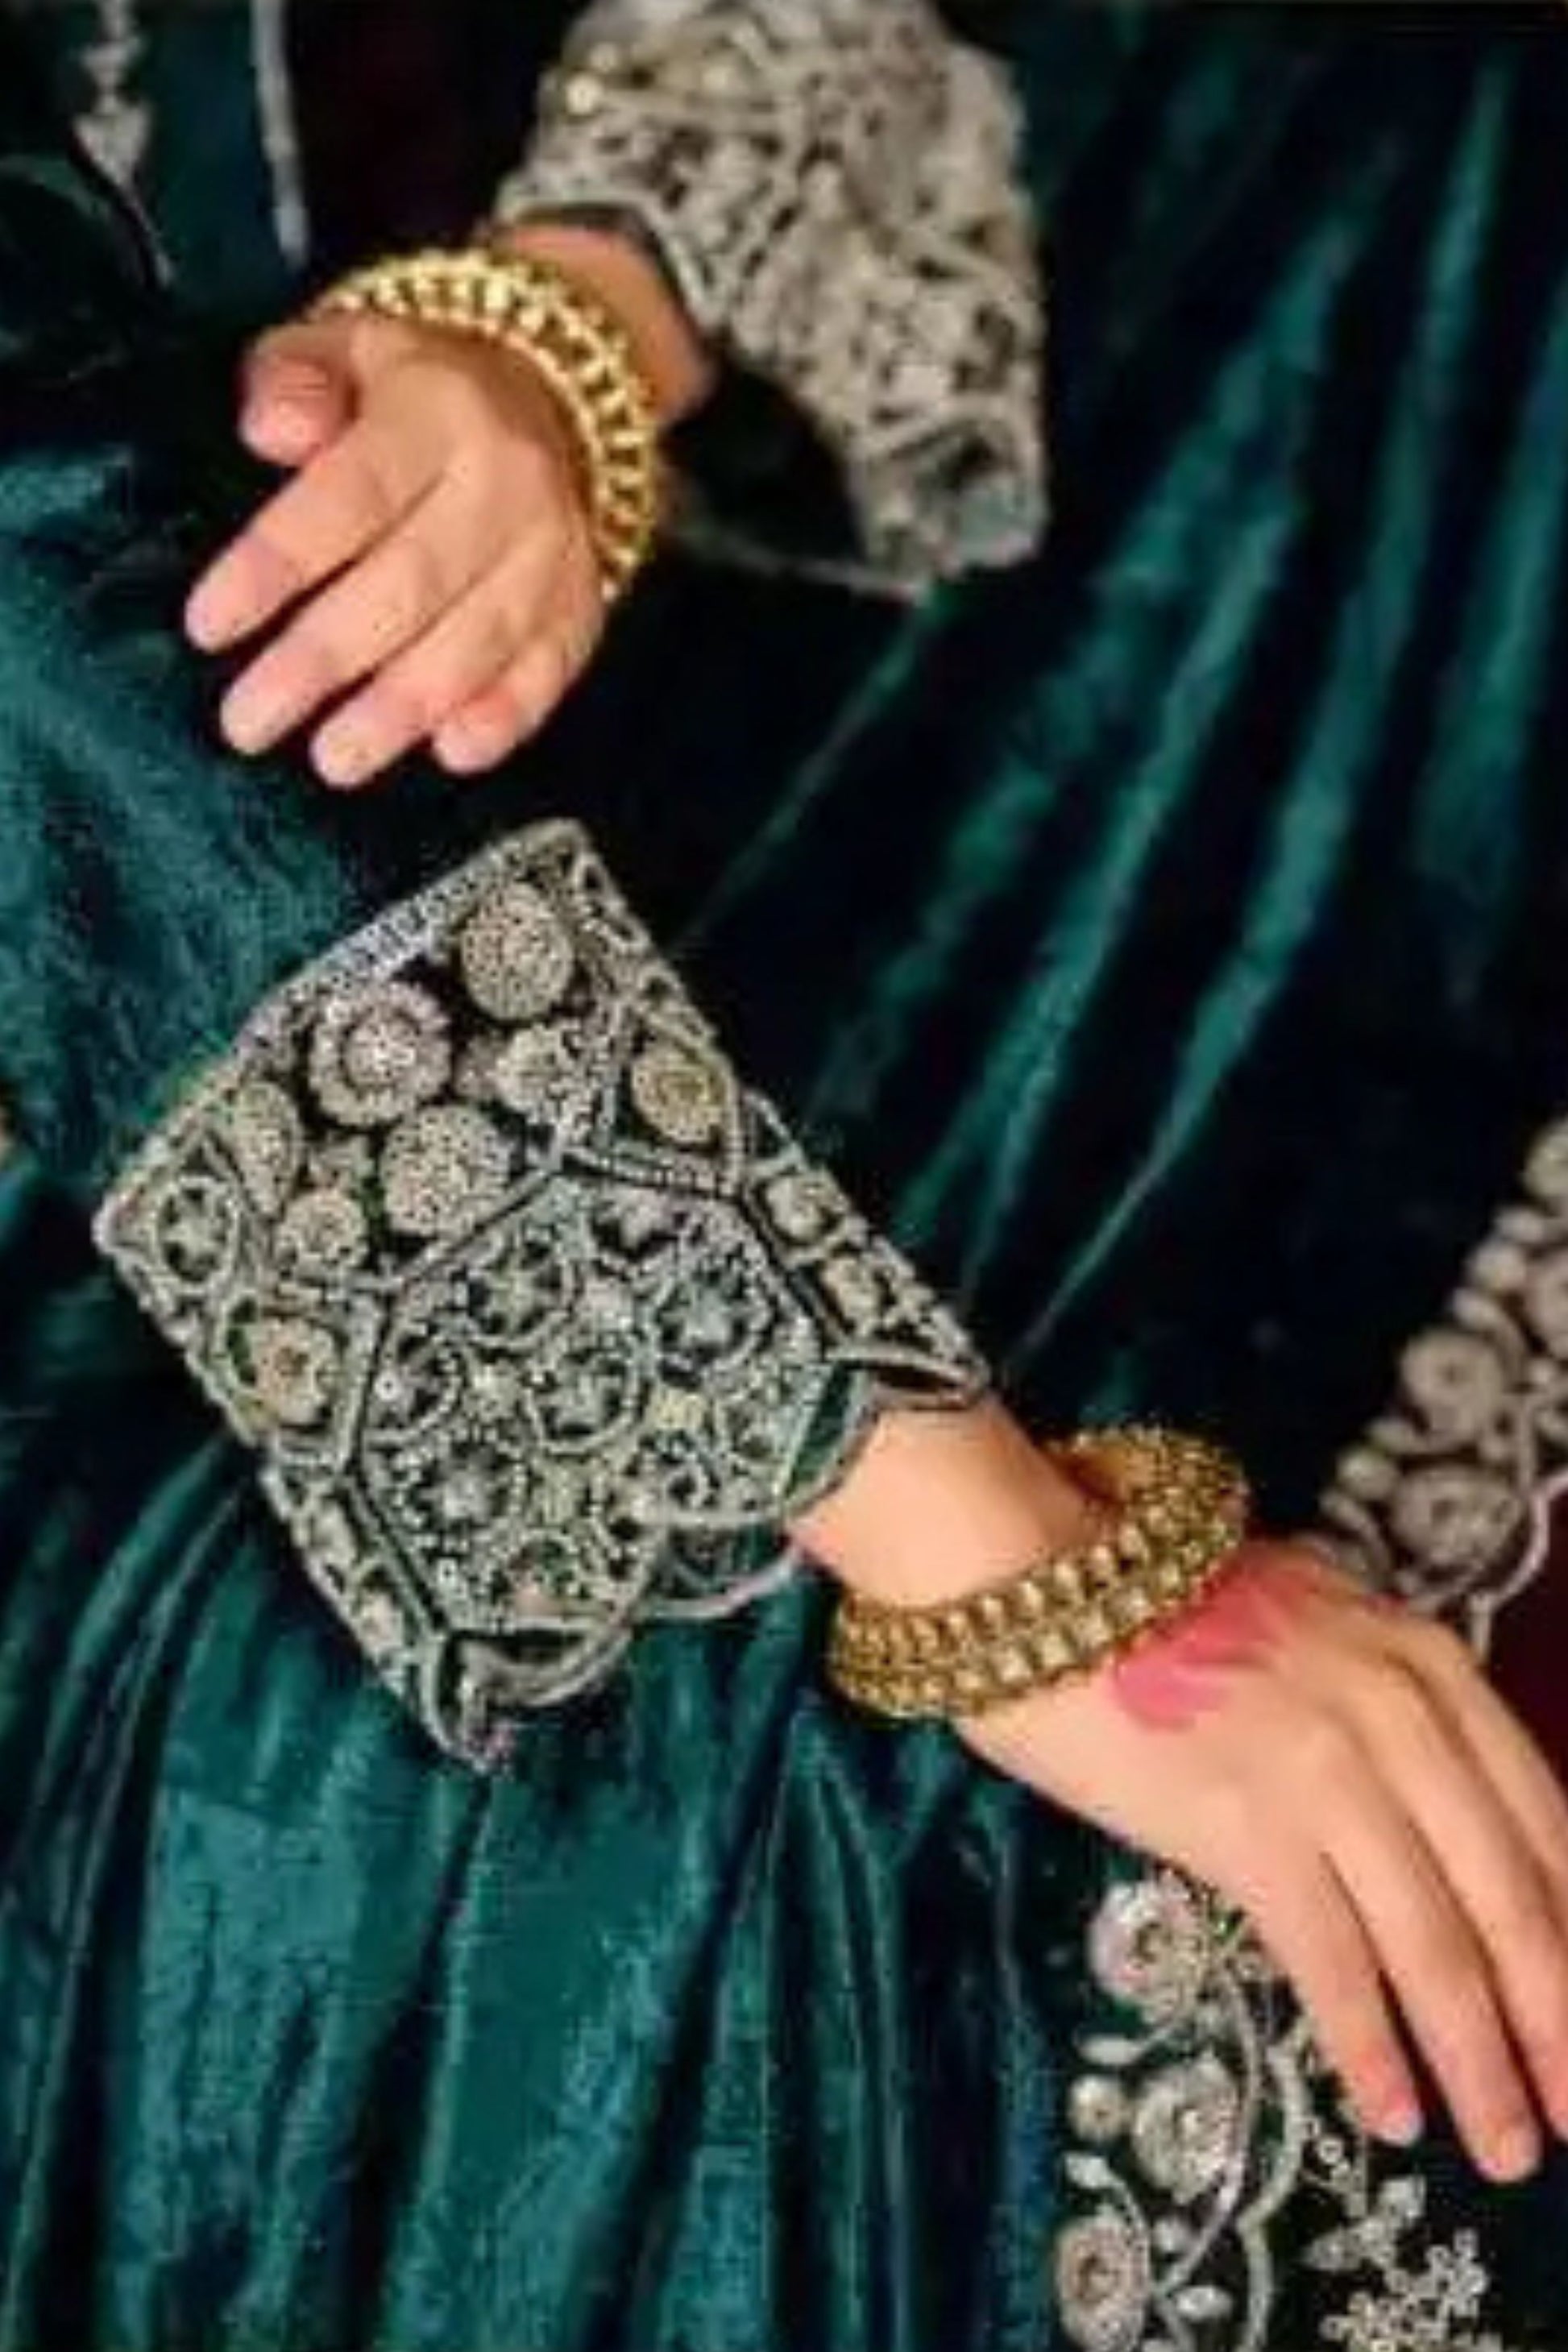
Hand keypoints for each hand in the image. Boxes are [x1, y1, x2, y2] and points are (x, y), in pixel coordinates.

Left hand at [184, 308, 604, 786]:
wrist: (557, 394)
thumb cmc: (420, 388)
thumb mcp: (346, 345)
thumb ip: (294, 379)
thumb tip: (269, 431)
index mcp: (436, 412)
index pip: (349, 496)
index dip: (276, 566)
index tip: (209, 626)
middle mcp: (504, 486)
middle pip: (407, 585)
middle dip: (321, 662)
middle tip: (248, 722)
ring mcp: (551, 552)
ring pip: (475, 642)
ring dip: (402, 709)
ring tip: (333, 759)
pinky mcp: (579, 605)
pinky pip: (548, 669)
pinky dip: (504, 716)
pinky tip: (452, 752)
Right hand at [962, 1543, 1567, 2182]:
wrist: (1036, 1582)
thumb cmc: (1161, 1608)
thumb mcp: (1318, 1629)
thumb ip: (1394, 1706)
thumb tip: (1448, 1824)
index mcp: (1430, 1663)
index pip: (1547, 1826)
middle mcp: (1400, 1713)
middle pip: (1508, 1900)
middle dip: (1552, 2025)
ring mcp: (1325, 1767)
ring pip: (1434, 1945)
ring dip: (1480, 2063)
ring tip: (1506, 2146)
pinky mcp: (1245, 1822)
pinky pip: (1331, 1958)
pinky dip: (1369, 2047)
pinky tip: (1394, 2113)